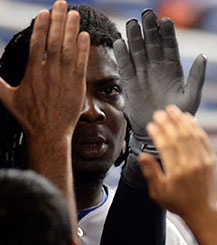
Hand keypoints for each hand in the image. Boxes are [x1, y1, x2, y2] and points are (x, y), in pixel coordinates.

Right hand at [0, 1, 88, 146]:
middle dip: (58, 20)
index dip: (41, 26)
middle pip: (54, 41)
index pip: (36, 43)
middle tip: (61, 3)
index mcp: (32, 73)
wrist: (49, 134)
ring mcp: (64, 79)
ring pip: (69, 49)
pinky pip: (81, 63)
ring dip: (71, 29)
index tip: (44, 12)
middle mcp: (49, 73)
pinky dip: (83, 49)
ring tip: (74, 13)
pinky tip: (84, 35)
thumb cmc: (28, 117)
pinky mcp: (78, 86)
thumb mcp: (6, 97)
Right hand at [115, 9, 206, 154]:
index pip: (170, 45)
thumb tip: (204, 56)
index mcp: (173, 67)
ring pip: (138, 50)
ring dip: (135, 37)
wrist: (160, 129)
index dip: (167, 33)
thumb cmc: (179, 114)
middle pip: (153, 43)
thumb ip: (197, 77)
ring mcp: (142, 72)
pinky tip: (120, 43)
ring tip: (133, 23)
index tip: (166, 21)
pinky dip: (122, 55)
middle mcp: (157, 66)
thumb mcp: (192, 96)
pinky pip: (125, 65)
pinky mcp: (130, 81)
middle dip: (150, 29)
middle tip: (148, 14)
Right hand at [139, 105, 216, 223]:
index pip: (166, 146)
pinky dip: (196, 127)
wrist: (203, 210)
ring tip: (172, 110)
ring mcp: (204, 161)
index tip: (151, 125)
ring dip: (181, 120)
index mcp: (177, 172)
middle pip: (178, 137)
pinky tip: (189, 119)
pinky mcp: (212, 160)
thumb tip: (142, 156)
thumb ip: (151, 173)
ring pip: (191, 135)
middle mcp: (192, 164)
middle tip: (159, 113)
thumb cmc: (179, 202)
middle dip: (168, 122)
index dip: (158, 133)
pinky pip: (203, 139)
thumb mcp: (159, 192)